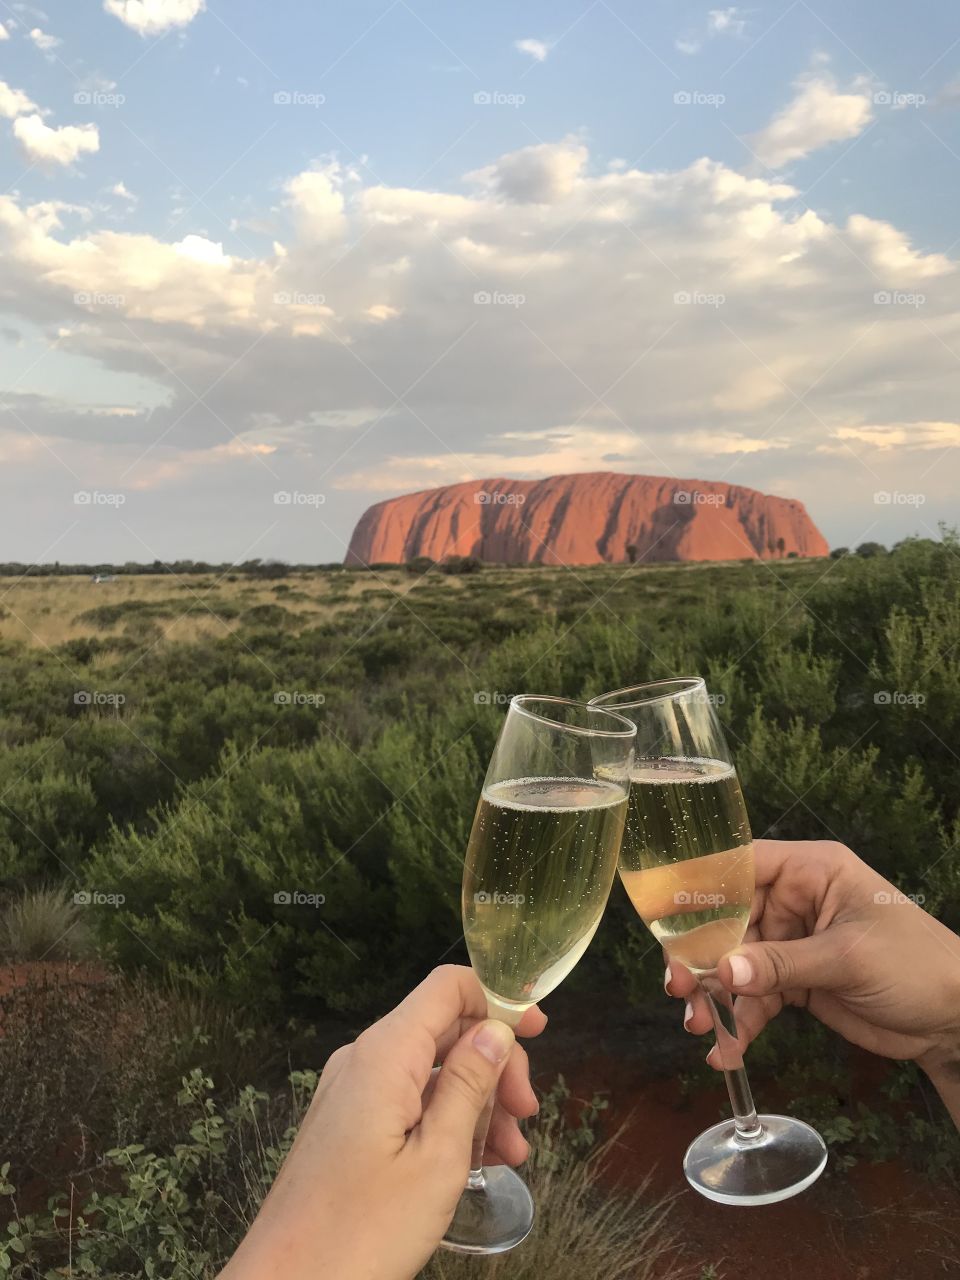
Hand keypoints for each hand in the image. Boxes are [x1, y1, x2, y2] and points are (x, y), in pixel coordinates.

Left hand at [219, 965, 545, 1279]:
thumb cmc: (363, 1231)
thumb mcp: (437, 1159)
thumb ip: (468, 1086)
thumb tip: (494, 1030)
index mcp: (384, 1054)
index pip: (448, 987)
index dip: (498, 999)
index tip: (539, 1032)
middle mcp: (363, 1059)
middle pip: (444, 1029)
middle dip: (494, 1064)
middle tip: (527, 1115)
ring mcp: (351, 1092)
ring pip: (429, 1070)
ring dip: (477, 1101)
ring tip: (511, 1154)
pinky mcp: (347, 1124)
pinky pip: (407, 1101)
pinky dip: (445, 1120)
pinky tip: (477, 1160)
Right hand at [666, 840, 959, 1119]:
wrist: (956, 1020)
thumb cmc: (915, 965)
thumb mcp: (847, 958)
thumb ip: (781, 964)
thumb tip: (722, 971)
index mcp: (809, 871)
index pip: (740, 865)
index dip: (699, 887)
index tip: (663, 919)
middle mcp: (794, 900)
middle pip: (728, 920)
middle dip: (702, 957)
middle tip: (679, 988)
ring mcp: (793, 942)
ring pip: (735, 963)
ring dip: (715, 997)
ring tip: (699, 1027)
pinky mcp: (796, 982)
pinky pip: (755, 998)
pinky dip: (740, 1023)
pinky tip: (726, 1051)